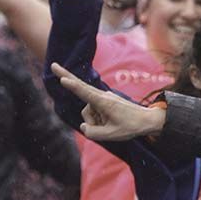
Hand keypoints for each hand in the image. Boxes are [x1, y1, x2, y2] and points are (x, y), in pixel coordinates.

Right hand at [51, 63, 165, 140]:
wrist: (147, 120)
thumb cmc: (130, 127)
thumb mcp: (111, 135)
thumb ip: (92, 133)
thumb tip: (84, 127)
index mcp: (104, 102)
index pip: (85, 92)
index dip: (73, 86)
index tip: (64, 80)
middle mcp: (102, 97)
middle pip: (80, 88)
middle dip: (66, 76)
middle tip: (53, 65)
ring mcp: (104, 98)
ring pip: (88, 111)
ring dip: (95, 121)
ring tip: (110, 126)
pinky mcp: (105, 102)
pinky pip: (95, 112)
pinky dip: (98, 120)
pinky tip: (110, 123)